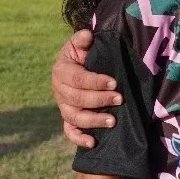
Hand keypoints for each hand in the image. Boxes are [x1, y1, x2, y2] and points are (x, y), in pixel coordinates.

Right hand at [52, 28, 120, 148]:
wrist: (77, 64)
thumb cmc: (83, 53)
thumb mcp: (81, 43)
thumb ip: (82, 39)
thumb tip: (87, 35)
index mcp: (61, 70)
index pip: (77, 78)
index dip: (95, 81)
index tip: (114, 82)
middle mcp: (59, 90)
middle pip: (77, 99)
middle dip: (99, 100)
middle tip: (119, 99)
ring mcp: (63, 106)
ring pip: (74, 117)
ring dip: (93, 121)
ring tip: (112, 122)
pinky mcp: (68, 117)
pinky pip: (69, 131)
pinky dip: (78, 138)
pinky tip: (92, 143)